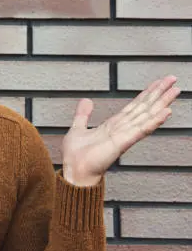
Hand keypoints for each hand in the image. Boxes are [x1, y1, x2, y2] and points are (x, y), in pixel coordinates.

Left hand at [61, 75, 179, 186]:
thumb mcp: (78, 128)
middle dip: (159, 93)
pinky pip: (141, 130)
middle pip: (145, 107)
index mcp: (114, 125)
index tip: (158, 82)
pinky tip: (166, 112)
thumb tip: (87, 100)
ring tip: (175, 91)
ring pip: (147, 115)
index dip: (146, 93)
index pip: (134, 106)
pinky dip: (154, 121)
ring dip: (161, 103)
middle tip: (173, 79)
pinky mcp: (123, 142)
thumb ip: (83, 114)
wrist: (74, 171)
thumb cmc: (76, 156)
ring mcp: (125, 135)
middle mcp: (123, 129)